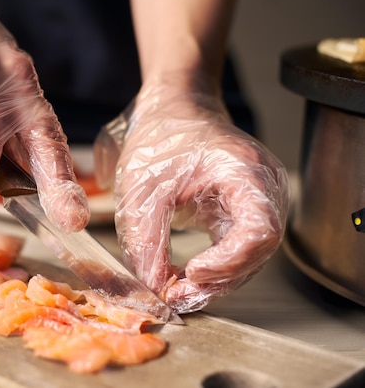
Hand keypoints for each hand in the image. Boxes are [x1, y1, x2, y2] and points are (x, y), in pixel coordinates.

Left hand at [95, 84, 289, 312]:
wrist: (172, 111)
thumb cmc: (161, 136)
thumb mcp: (144, 187)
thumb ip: (147, 239)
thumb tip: (153, 287)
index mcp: (246, 171)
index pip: (260, 230)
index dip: (230, 261)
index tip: (192, 272)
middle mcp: (263, 189)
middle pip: (257, 251)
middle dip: (217, 280)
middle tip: (175, 295)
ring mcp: (257, 201)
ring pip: (248, 257)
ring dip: (214, 280)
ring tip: (175, 291)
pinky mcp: (243, 212)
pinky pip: (236, 249)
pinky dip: (213, 268)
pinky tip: (185, 276)